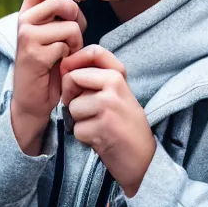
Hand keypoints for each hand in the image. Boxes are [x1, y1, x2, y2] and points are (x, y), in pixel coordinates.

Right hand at [12, 0, 86, 153]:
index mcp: (30, 11)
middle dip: (78, 17)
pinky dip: (70, 55)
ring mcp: (27, 36)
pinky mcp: (34, 53)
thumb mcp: (57, 30)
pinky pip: (67, 45)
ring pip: (70, 25)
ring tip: (66, 51)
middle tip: (73, 35)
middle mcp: (25, 20)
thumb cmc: (52, 60)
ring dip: (76, 40)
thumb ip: (63, 10)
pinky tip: (60, 63)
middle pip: (62, 2)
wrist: (36, 96)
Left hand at [60, 45, 155, 197]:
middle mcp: (115, 85)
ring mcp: (108, 106)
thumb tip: (65, 66)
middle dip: (70, 95)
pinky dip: (83, 136)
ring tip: (97, 124)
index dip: (75, 59)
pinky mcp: (102, 127)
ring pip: (72, 106)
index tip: (70, 72)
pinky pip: (76, 128)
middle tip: (85, 108)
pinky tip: (99, 137)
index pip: (93, 51)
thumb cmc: (124, 121)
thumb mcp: (117, 92)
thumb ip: (97, 76)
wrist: (142, 155)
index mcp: (119, 74)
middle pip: (73, 78)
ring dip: (78, 120)